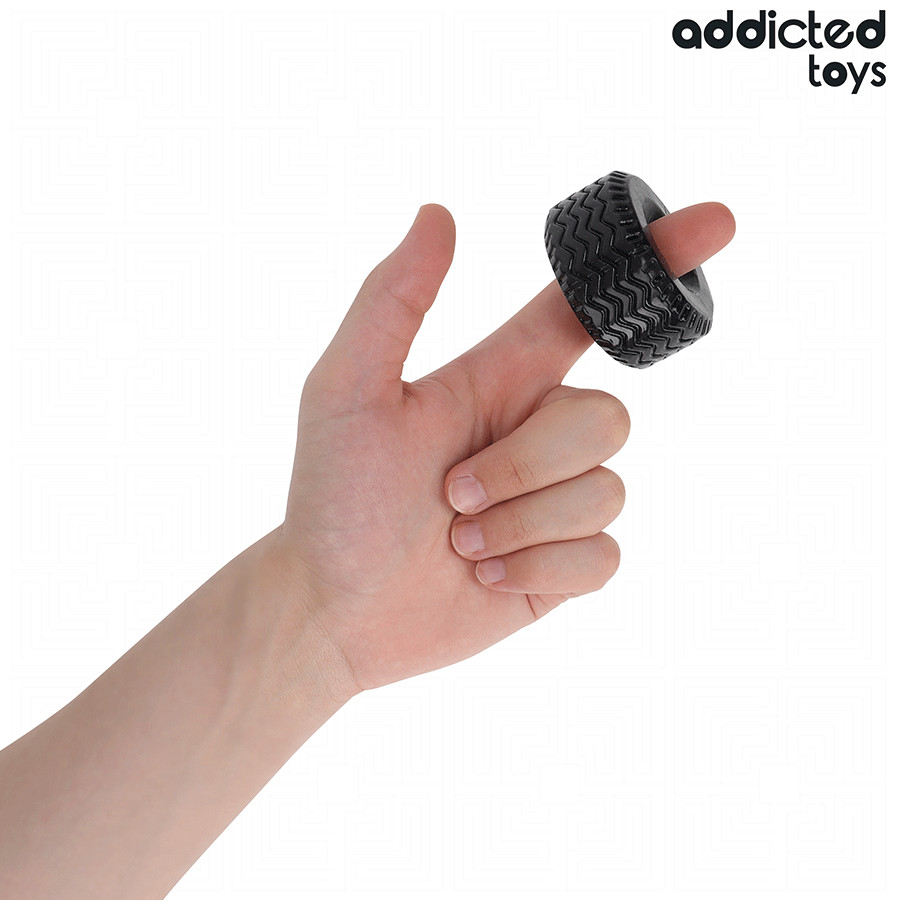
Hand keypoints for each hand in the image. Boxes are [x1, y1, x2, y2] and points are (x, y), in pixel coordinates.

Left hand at [275, 201, 733, 694]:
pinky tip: (486, 578)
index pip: (587, 311)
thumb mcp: (345, 391)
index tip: (714, 225)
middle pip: (607, 416)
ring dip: (520, 523)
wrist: (335, 609)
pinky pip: (604, 556)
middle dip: (526, 464)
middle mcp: (537, 433)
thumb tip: (438, 211)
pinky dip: (538, 570)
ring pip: (607, 490)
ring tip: (459, 542)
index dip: (652, 265)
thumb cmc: (333, 499)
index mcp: (499, 380)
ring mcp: (556, 500)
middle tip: (451, 494)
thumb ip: (392, 303)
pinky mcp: (566, 565)